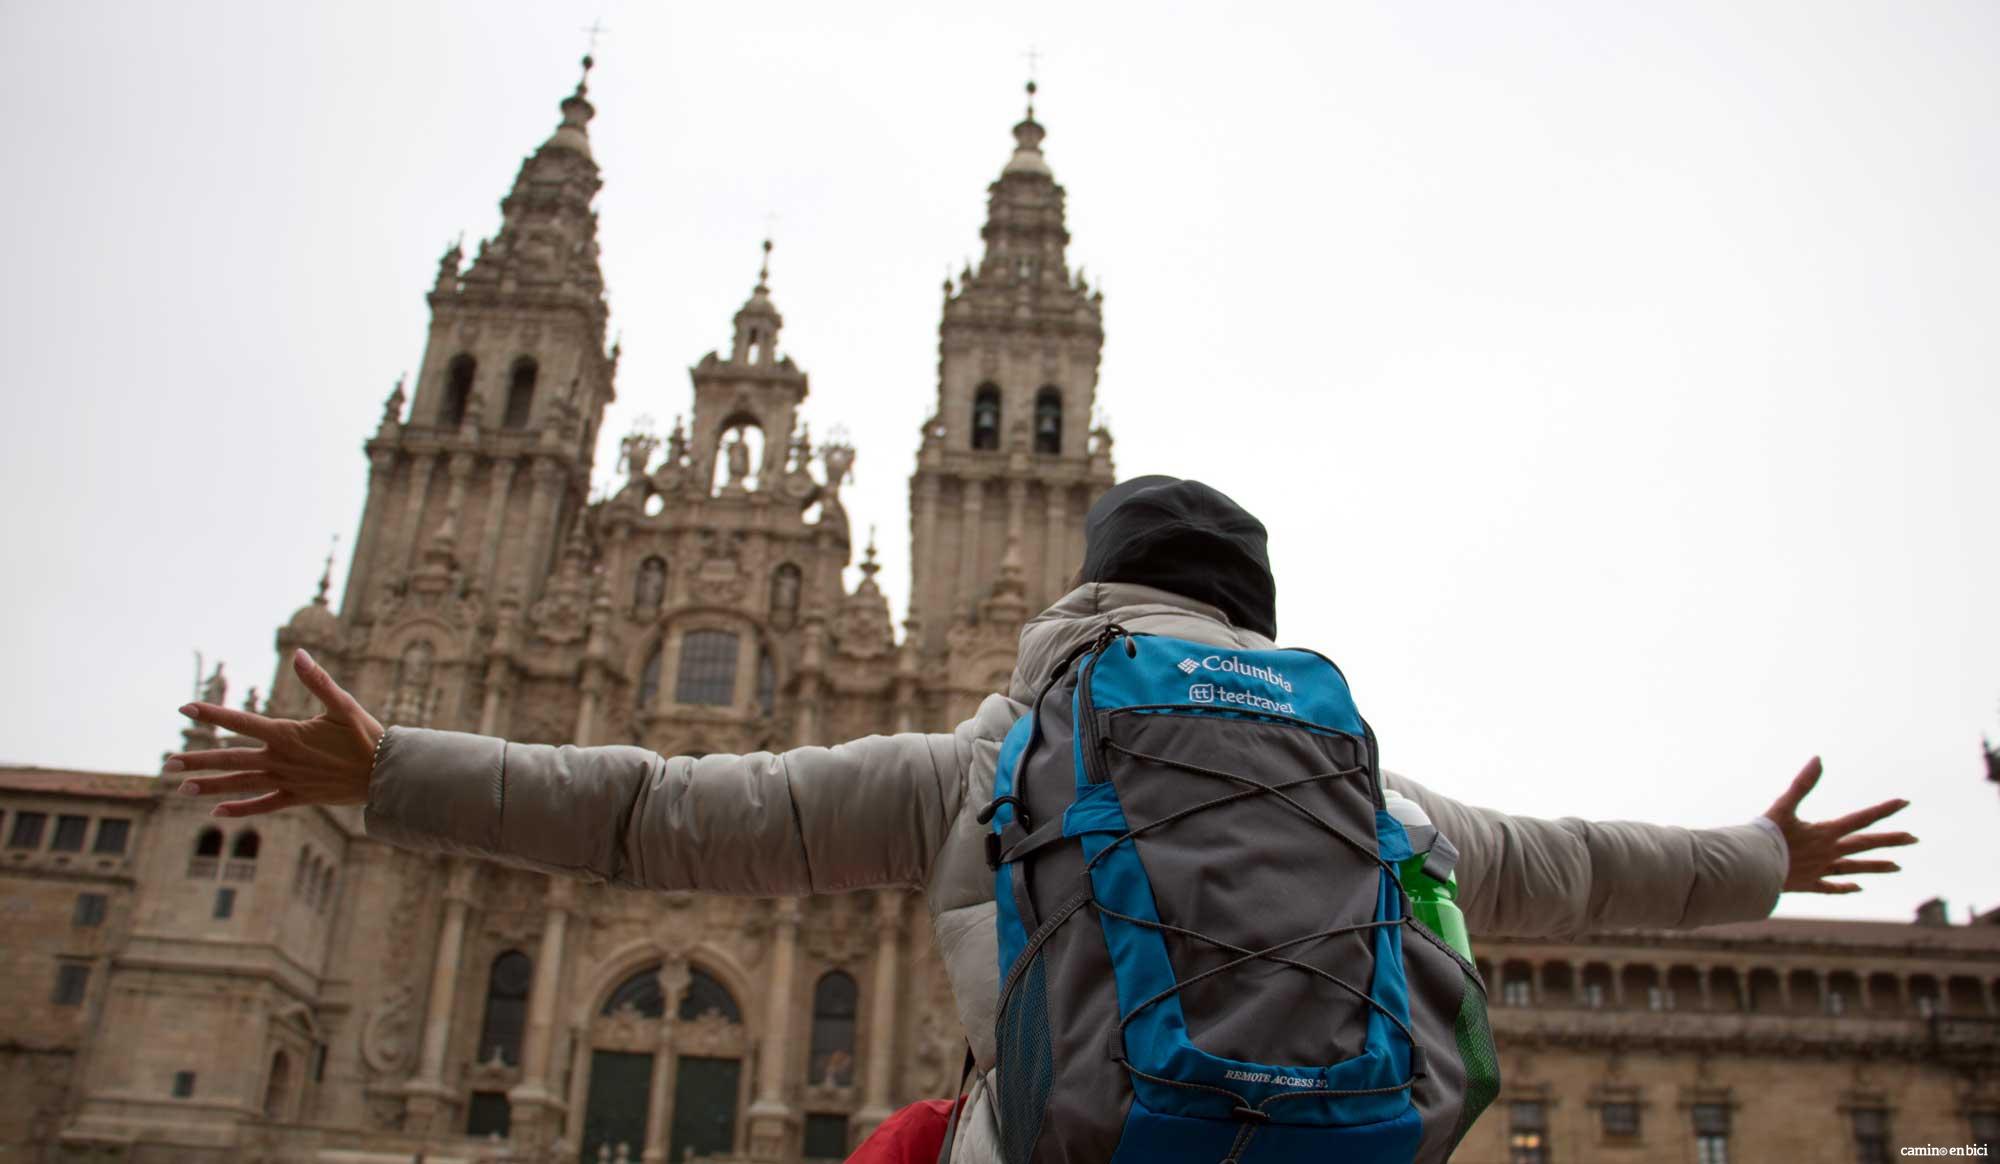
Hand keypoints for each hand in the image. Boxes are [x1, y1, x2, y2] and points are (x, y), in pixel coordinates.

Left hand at [163, 649, 383, 817]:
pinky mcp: (297, 797)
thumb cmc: (365, 737)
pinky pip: (263, 805)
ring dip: (210, 786)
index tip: (185, 708)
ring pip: (241, 784)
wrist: (383, 774)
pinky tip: (217, 812)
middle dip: (197, 760)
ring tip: (182, 787)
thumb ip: (317, 680)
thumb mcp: (342, 704)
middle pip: (230, 759)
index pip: (239, 722)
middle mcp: (280, 760)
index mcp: (286, 734)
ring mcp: (286, 781)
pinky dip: (240, 809)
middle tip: (168, 763)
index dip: (211, 713)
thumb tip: (298, 653)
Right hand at [1761, 756, 1915, 893]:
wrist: (1752, 870)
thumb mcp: (1783, 806)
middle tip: (1914, 838)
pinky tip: (1859, 888)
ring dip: (1877, 866)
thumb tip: (1819, 759)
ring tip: (1899, 867)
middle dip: (1891, 840)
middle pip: (1865, 844)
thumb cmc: (1765, 837)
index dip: (1883, 809)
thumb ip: (1802, 784)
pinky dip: (1846, 888)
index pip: (1861, 818)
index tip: (1905, 802)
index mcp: (1825, 833)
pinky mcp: (1808, 884)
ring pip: (1855, 868)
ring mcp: (1820, 870)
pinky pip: (1831, 887)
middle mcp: (1829, 853)